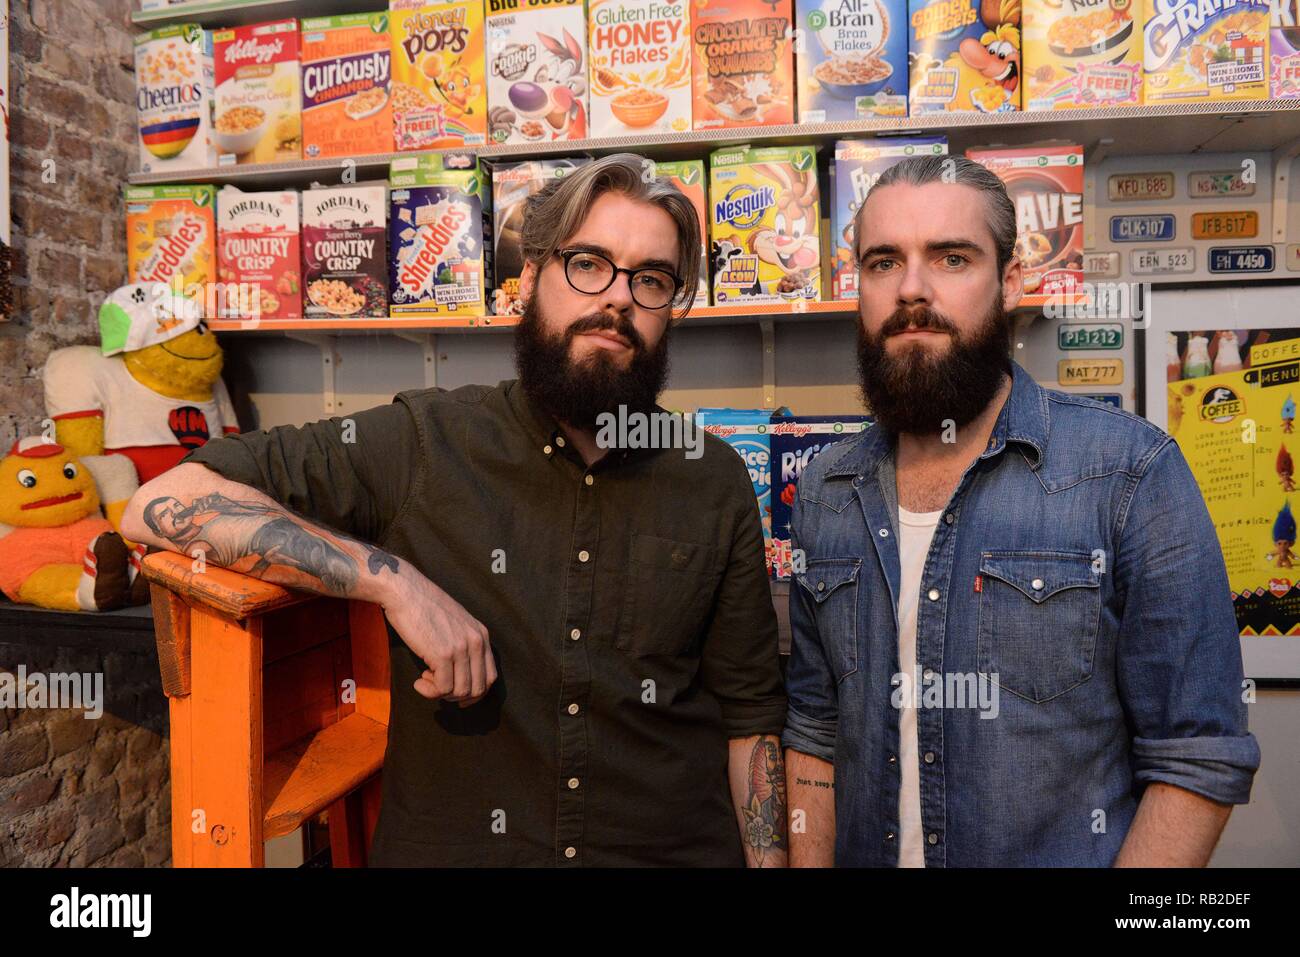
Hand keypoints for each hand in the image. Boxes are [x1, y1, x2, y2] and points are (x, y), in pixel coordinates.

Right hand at [381, 572, 496, 705]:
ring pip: (460, 691)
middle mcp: (476, 642)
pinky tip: (418, 681)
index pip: (490, 677)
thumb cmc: (424, 607)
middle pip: (478, 688)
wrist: (405, 591)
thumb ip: (464, 644)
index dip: (475, 694)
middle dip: (458, 697)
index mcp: (481, 635)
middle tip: (438, 690)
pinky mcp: (443, 654)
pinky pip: (443, 688)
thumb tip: (461, 674)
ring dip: (440, 693)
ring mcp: (461, 648)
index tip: (458, 698)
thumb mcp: (455, 623)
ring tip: (425, 680)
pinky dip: (429, 691)